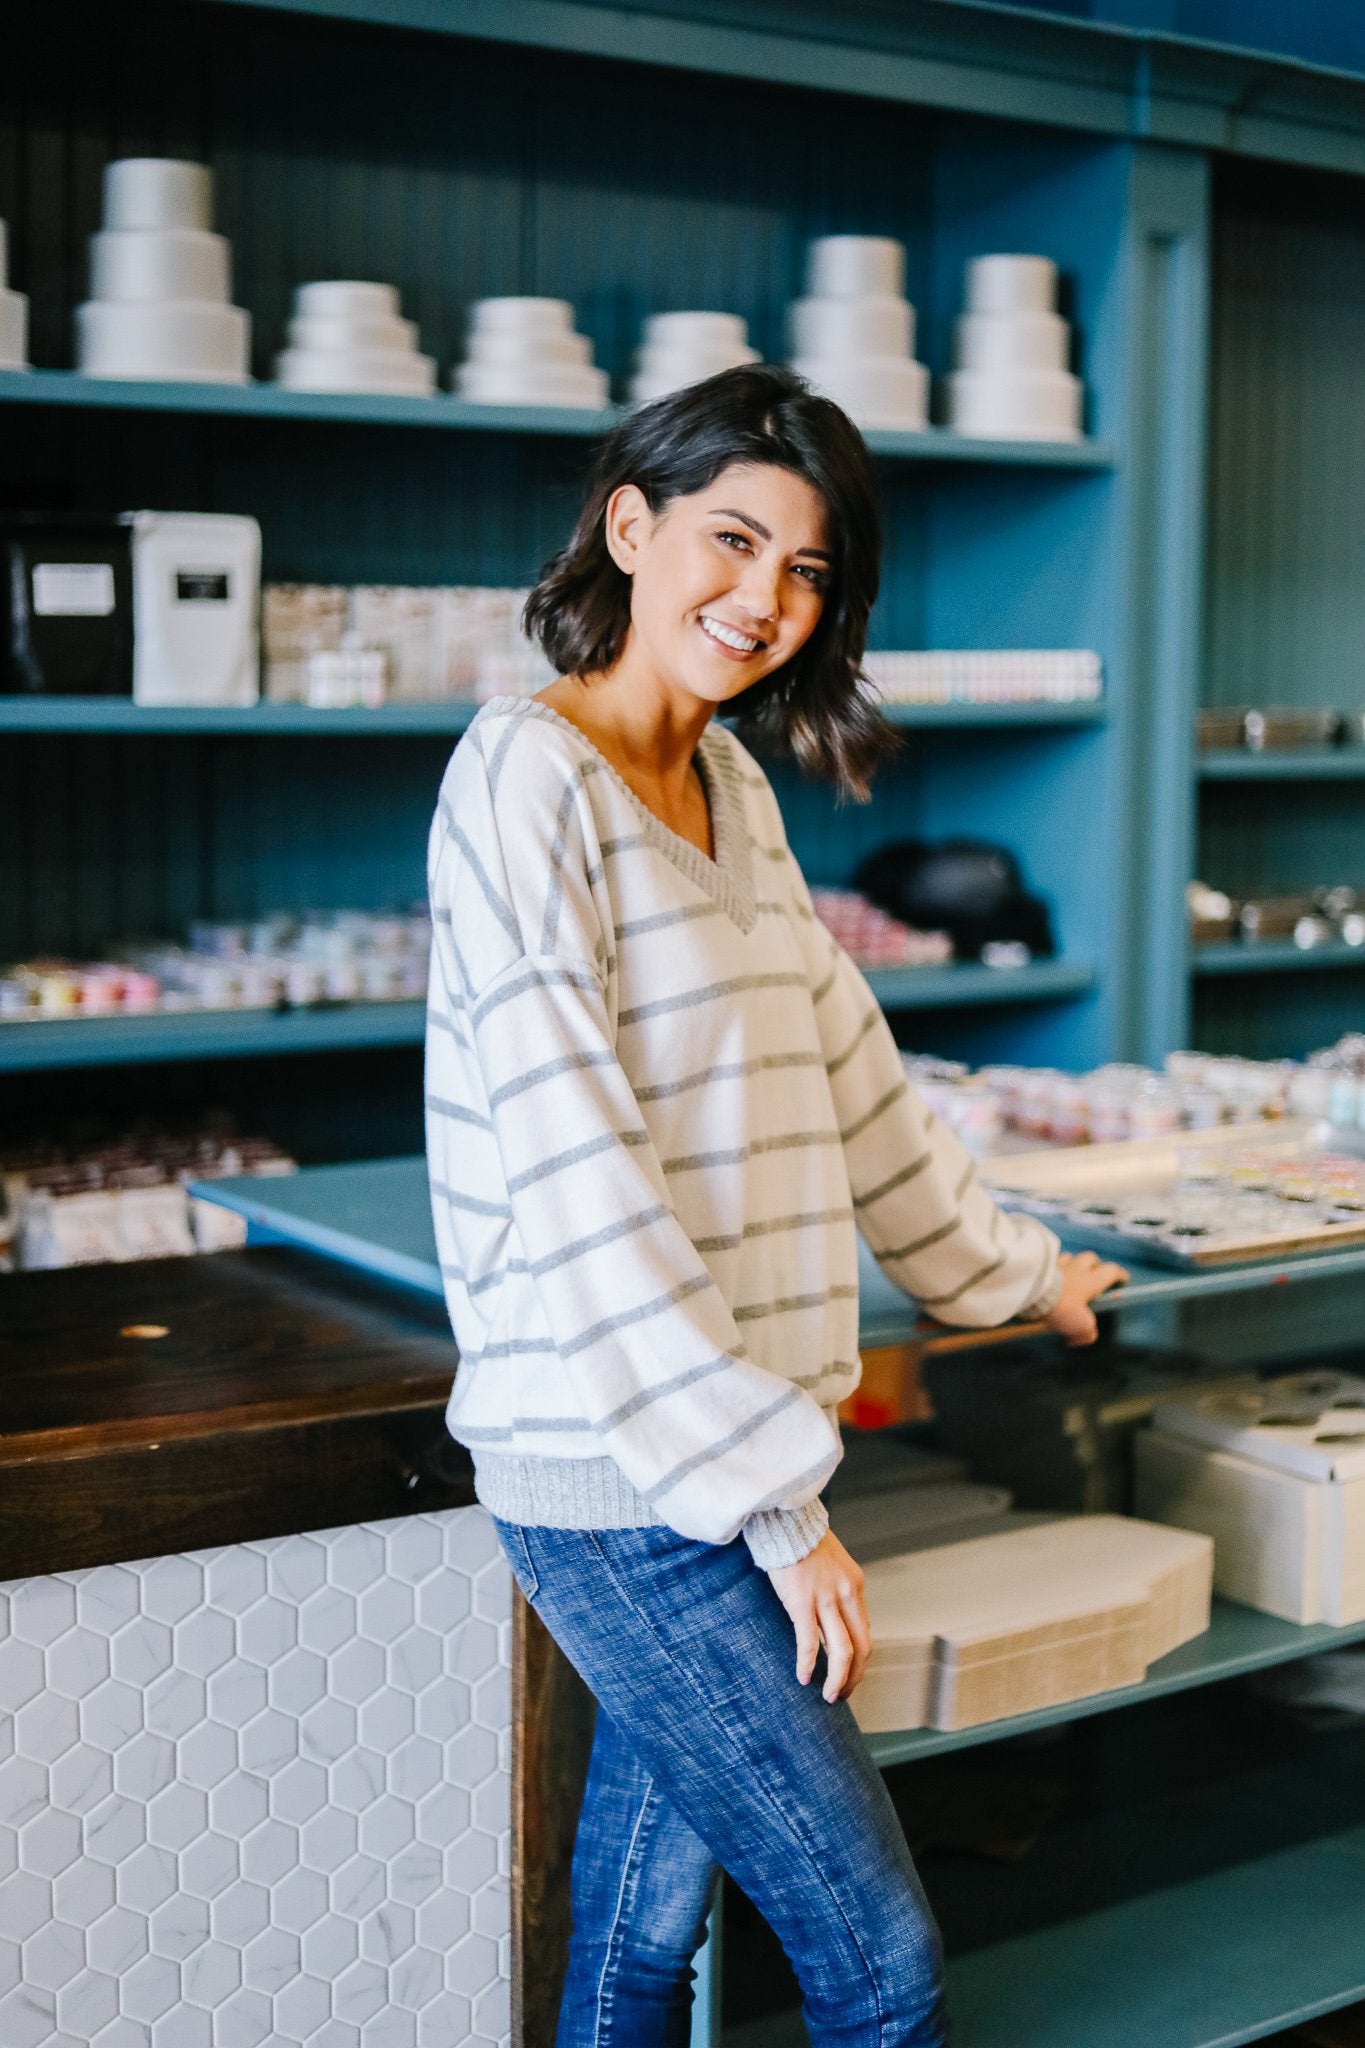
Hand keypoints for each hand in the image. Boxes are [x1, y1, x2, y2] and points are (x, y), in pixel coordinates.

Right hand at [769, 1530, 870, 1702]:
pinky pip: (809, 1643)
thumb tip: (835, 1618)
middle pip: (861, 1648)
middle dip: (853, 1677)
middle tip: (841, 1695)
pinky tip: (803, 1678)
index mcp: (856, 1586)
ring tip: (829, 1696)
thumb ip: (838, 1591)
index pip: (865, 1633)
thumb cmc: (803, 1541)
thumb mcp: (834, 1565)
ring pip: (842, 1652)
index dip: (859, 1661)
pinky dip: (807, 1664)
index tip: (848, 1675)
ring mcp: (825, 1600)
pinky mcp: (801, 1602)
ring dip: (837, 1680)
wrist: (785, 1522)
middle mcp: (847, 1595)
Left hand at [1045, 1247, 1128, 1345]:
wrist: (1032, 1291)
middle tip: (1092, 1276)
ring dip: (1072, 1264)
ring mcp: (1058, 1263)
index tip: (1122, 1279)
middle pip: (1091, 1258)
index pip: (1112, 1271)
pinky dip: (1054, 1267)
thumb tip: (1086, 1336)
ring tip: (1070, 1275)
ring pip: (1070, 1257)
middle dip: (1094, 1265)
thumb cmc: (1062, 1307)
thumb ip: (1087, 1333)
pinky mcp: (1041, 1265)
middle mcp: (1077, 1268)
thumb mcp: (1080, 1326)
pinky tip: (1051, 1276)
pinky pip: (1051, 1261)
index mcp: (1091, 1280)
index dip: (1119, 1275)